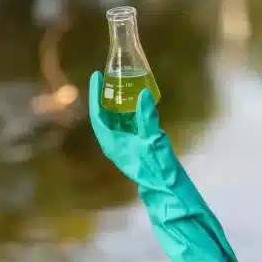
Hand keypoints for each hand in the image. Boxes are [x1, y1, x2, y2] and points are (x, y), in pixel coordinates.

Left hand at [88, 71, 177, 189]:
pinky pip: (128, 124)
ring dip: (118, 103)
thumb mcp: (152, 138)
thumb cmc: (155, 165)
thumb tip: (143, 94)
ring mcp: (125, 144)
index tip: (96, 76)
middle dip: (106, 96)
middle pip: (105, 115)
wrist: (166, 186)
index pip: (97, 115)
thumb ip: (147, 116)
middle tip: (110, 77)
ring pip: (116, 119)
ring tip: (122, 84)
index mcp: (111, 142)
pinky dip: (130, 111)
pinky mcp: (135, 145)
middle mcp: (114, 142)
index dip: (95, 95)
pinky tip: (137, 100)